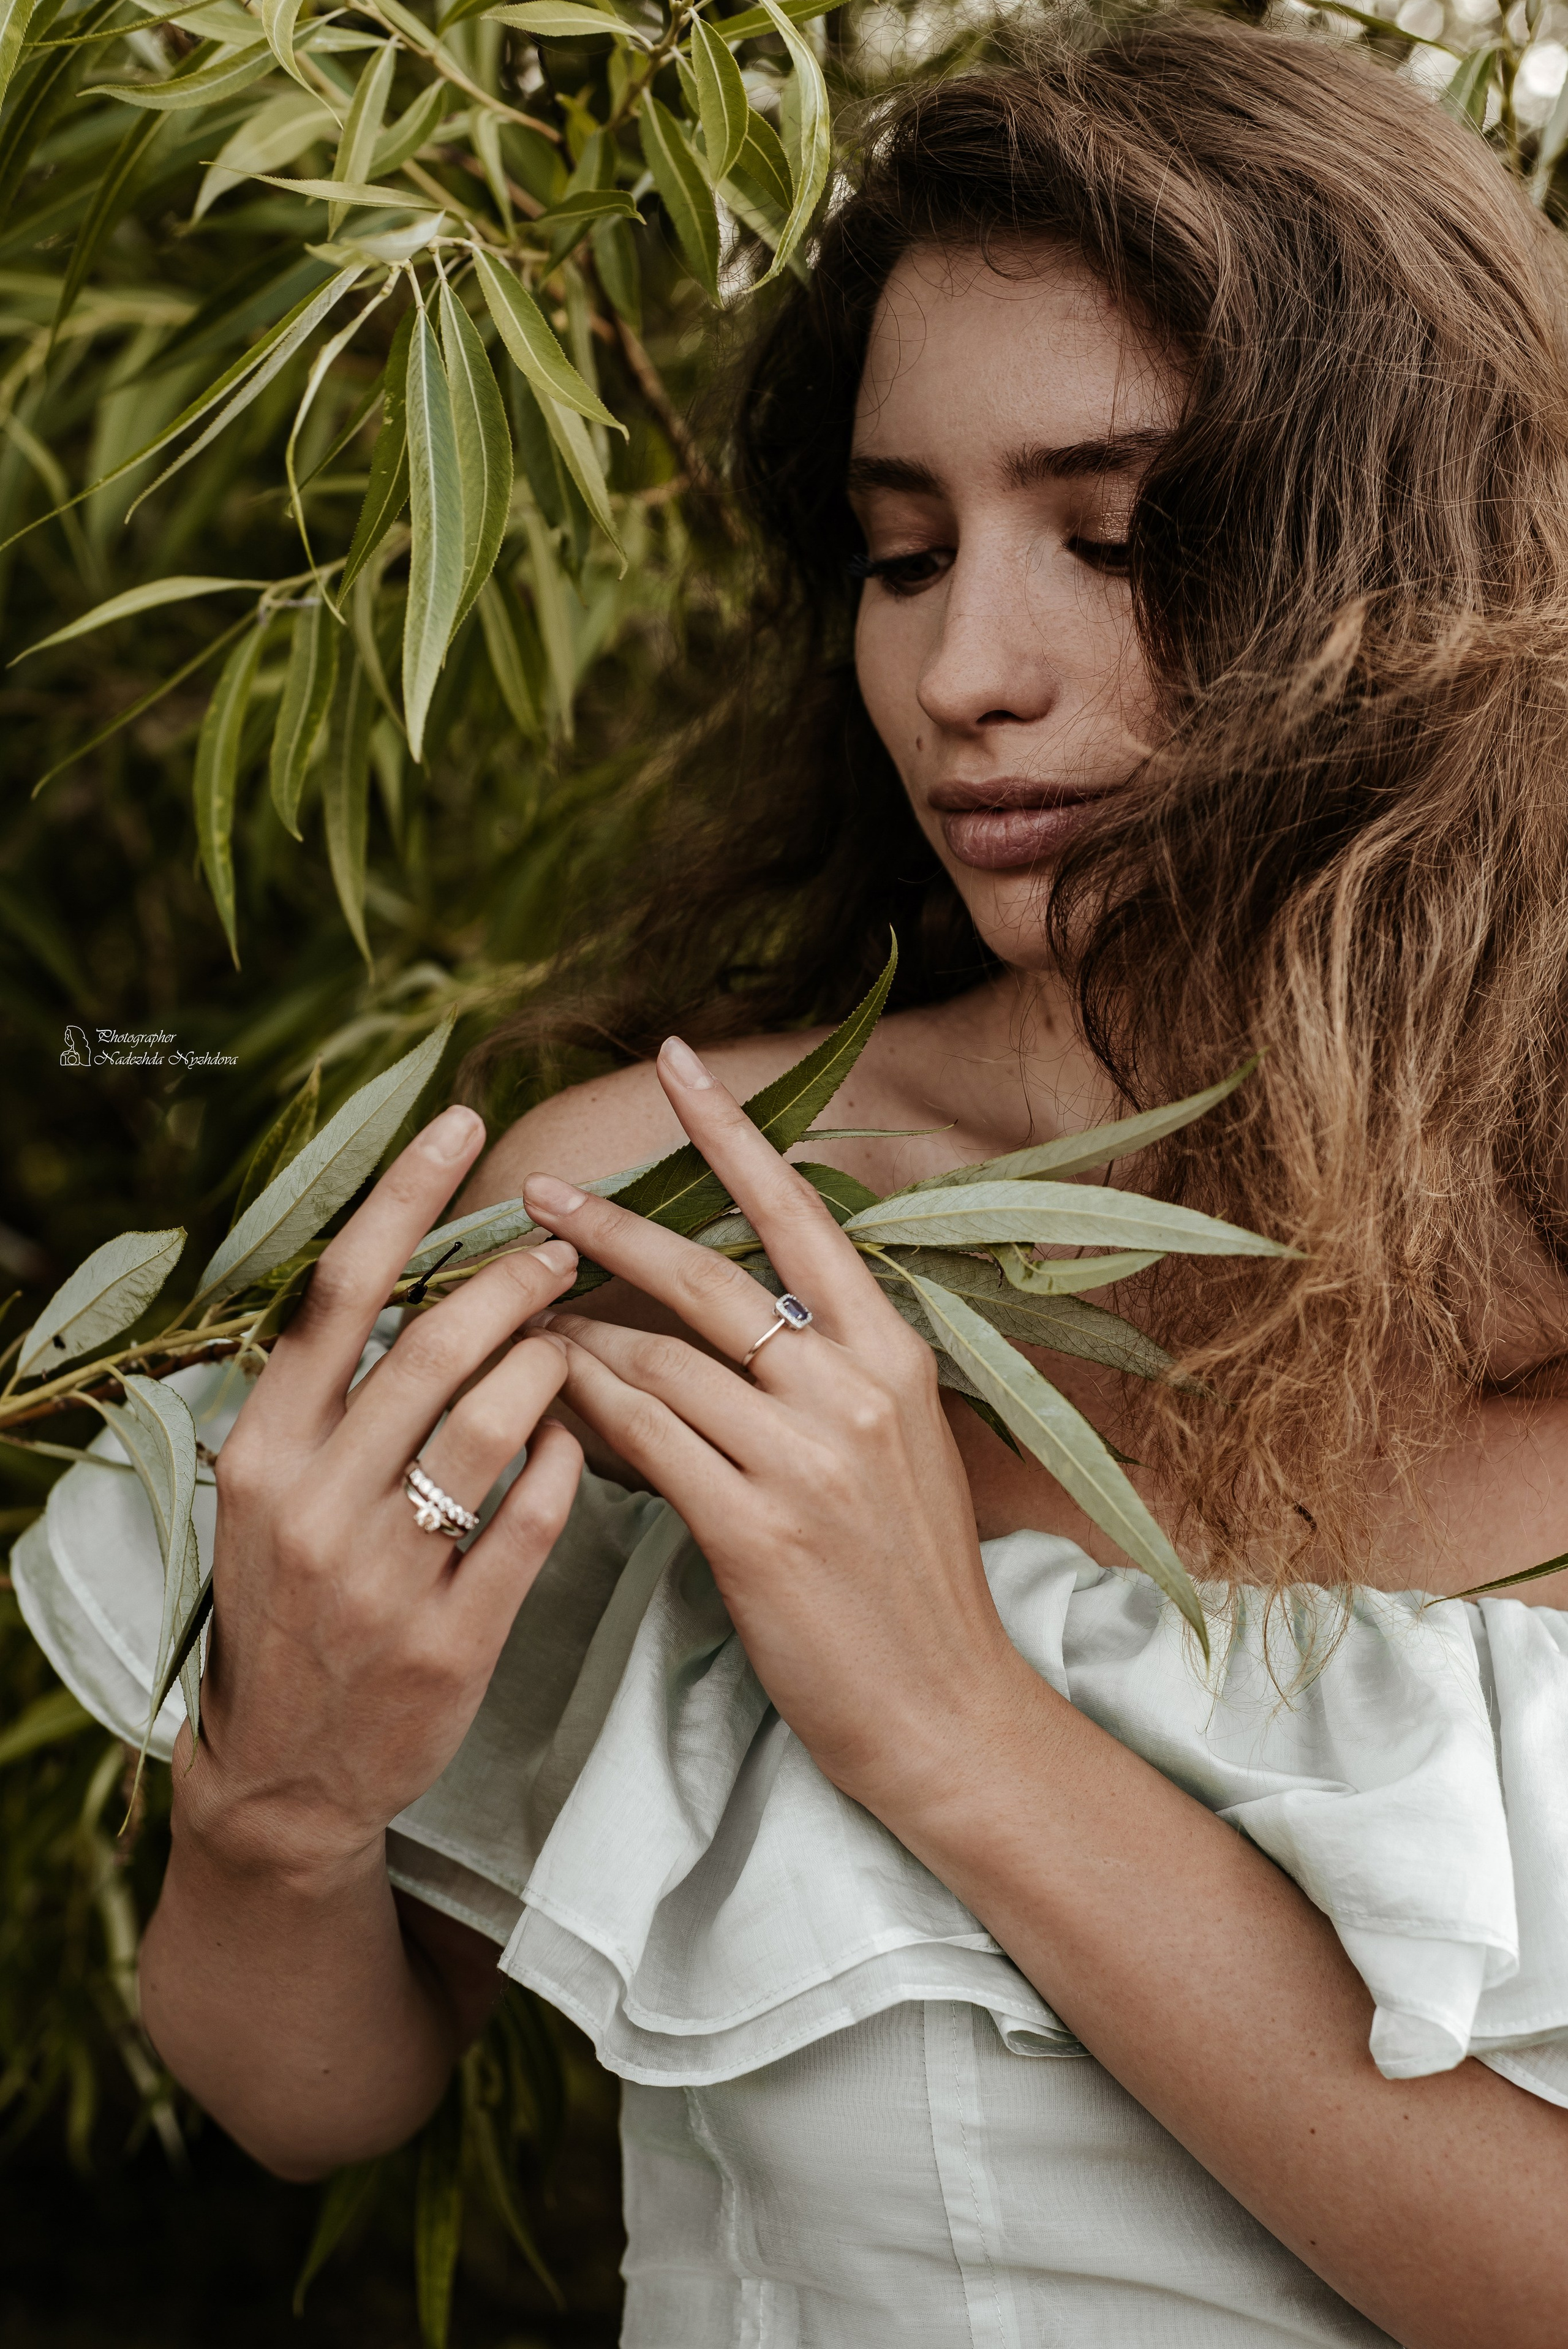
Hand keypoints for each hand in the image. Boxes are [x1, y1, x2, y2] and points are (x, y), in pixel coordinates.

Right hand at [184, 1104, 584, 1877]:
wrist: (285, 1774)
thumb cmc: (292, 1605)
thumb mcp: (274, 1493)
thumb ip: (328, 1395)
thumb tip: (406, 1270)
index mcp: (263, 1450)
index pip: (339, 1294)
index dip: (404, 1197)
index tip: (462, 1123)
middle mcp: (314, 1502)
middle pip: (432, 1349)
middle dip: (512, 1281)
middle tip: (565, 1246)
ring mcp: (382, 1576)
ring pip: (493, 1427)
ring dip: (554, 1363)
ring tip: (580, 1337)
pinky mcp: (451, 1640)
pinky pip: (534, 1519)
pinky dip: (571, 1462)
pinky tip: (587, 1437)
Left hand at [522, 1040, 1032, 1820]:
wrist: (944, 1708)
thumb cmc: (906, 1579)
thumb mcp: (890, 1447)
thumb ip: (819, 1372)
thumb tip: (719, 1315)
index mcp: (893, 1352)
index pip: (799, 1214)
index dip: (731, 1132)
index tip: (675, 1059)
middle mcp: (854, 1389)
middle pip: (707, 1274)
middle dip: (609, 1227)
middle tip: (534, 1197)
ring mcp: (806, 1457)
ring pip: (654, 1358)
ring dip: (573, 1340)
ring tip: (515, 1331)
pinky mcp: (754, 1528)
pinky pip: (639, 1440)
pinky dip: (581, 1411)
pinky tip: (542, 1401)